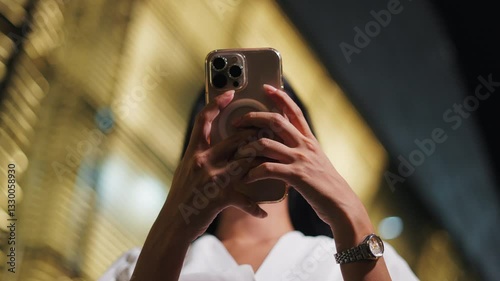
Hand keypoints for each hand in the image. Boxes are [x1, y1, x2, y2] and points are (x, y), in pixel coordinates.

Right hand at [163, 90, 266, 240]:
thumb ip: (200, 155)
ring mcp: (212, 178)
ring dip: (262, 163)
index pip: (203, 121)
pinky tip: (263, 212)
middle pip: (234, 139)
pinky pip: (244, 199)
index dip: (216, 105)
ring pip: (245, 162)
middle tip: (269, 130)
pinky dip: (255, 207)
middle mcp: (202, 161)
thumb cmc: (181, 197)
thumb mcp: (186, 170)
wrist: (172, 224)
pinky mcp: (219, 197)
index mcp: (193, 152)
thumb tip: (214, 142)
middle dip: (254, 135)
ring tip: (275, 162)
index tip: (230, 93)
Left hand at [234, 85, 373, 239]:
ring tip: (236, 154)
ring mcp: (300, 159)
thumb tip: (285, 145)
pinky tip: (245, 178)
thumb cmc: (326, 186)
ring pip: (266, 143)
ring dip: (246, 148)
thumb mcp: (316, 161)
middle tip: (237, 122)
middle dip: (253, 118)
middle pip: (275, 121)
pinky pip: (268, 168)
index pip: (294, 111)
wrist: (341, 204)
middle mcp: (305, 145)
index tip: (266, 87)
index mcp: (309, 139)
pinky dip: (252, 172)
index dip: (280, 97)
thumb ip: (302, 151)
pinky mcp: (296, 176)